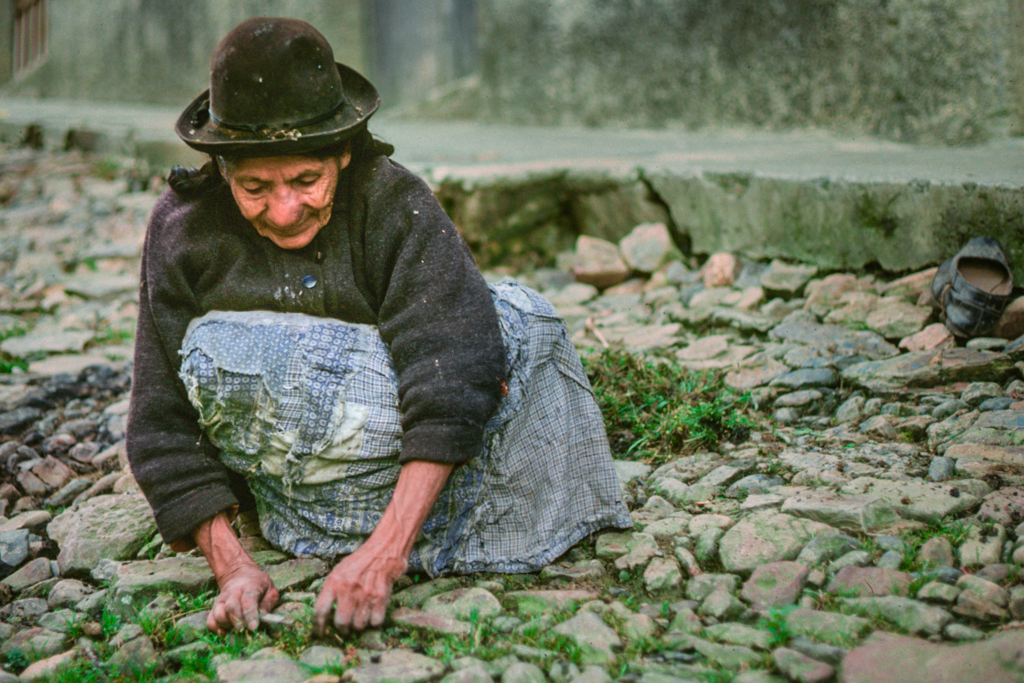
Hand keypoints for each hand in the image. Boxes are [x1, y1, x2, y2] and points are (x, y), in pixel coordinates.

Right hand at [208, 562, 279, 633]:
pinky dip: (215, 628)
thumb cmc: (259, 585)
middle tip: (245, 631)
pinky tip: (225, 632)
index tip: (253, 627)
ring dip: (227, 625)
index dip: (250, 614)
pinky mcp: (215, 607)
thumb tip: (263, 616)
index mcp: (250, 586)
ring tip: (238, 629)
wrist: (240, 574)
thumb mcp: (270, 589)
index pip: (248, 600)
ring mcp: (222, 599)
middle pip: (231, 607)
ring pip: (219, 614)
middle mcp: (233, 592)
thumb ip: (268, 603)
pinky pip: (210, 620)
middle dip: (238, 622)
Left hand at [312, 460, 452, 634]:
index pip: (320, 610)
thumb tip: (325, 612)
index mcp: (334, 581)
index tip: (320, 632)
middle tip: (344, 627)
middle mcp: (348, 589)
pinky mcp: (381, 597)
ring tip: (359, 618)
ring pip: (358, 625)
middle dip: (342, 628)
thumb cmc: (361, 560)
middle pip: (340, 623)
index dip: (319, 626)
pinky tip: (372, 613)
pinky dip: (374, 621)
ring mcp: (365, 594)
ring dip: (358, 625)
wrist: (385, 549)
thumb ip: (332, 589)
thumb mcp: (340, 570)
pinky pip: (375, 622)